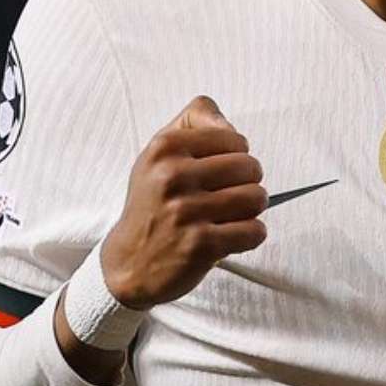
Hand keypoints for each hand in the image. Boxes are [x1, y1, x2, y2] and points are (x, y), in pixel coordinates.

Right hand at [100, 96, 268, 309]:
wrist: (128, 263)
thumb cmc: (152, 204)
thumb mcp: (159, 154)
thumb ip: (194, 123)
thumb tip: (227, 123)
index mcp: (165, 148)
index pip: (234, 138)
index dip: (237, 155)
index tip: (222, 170)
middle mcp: (173, 176)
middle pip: (250, 167)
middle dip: (248, 182)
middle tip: (229, 195)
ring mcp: (186, 211)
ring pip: (256, 197)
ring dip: (252, 210)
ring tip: (232, 215)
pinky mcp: (200, 245)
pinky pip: (254, 231)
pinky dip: (251, 235)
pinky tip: (231, 236)